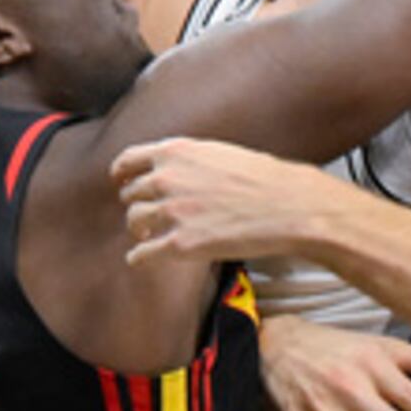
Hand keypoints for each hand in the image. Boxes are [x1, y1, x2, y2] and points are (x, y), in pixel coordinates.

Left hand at [117, 135, 337, 271]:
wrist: (289, 206)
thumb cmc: (264, 180)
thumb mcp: (220, 153)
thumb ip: (189, 161)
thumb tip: (171, 172)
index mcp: (176, 152)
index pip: (128, 161)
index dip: (122, 174)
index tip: (121, 182)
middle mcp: (167, 179)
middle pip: (130, 194)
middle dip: (138, 204)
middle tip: (149, 215)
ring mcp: (172, 212)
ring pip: (134, 222)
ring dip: (140, 230)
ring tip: (149, 236)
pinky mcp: (181, 244)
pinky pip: (141, 254)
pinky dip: (138, 258)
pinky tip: (141, 259)